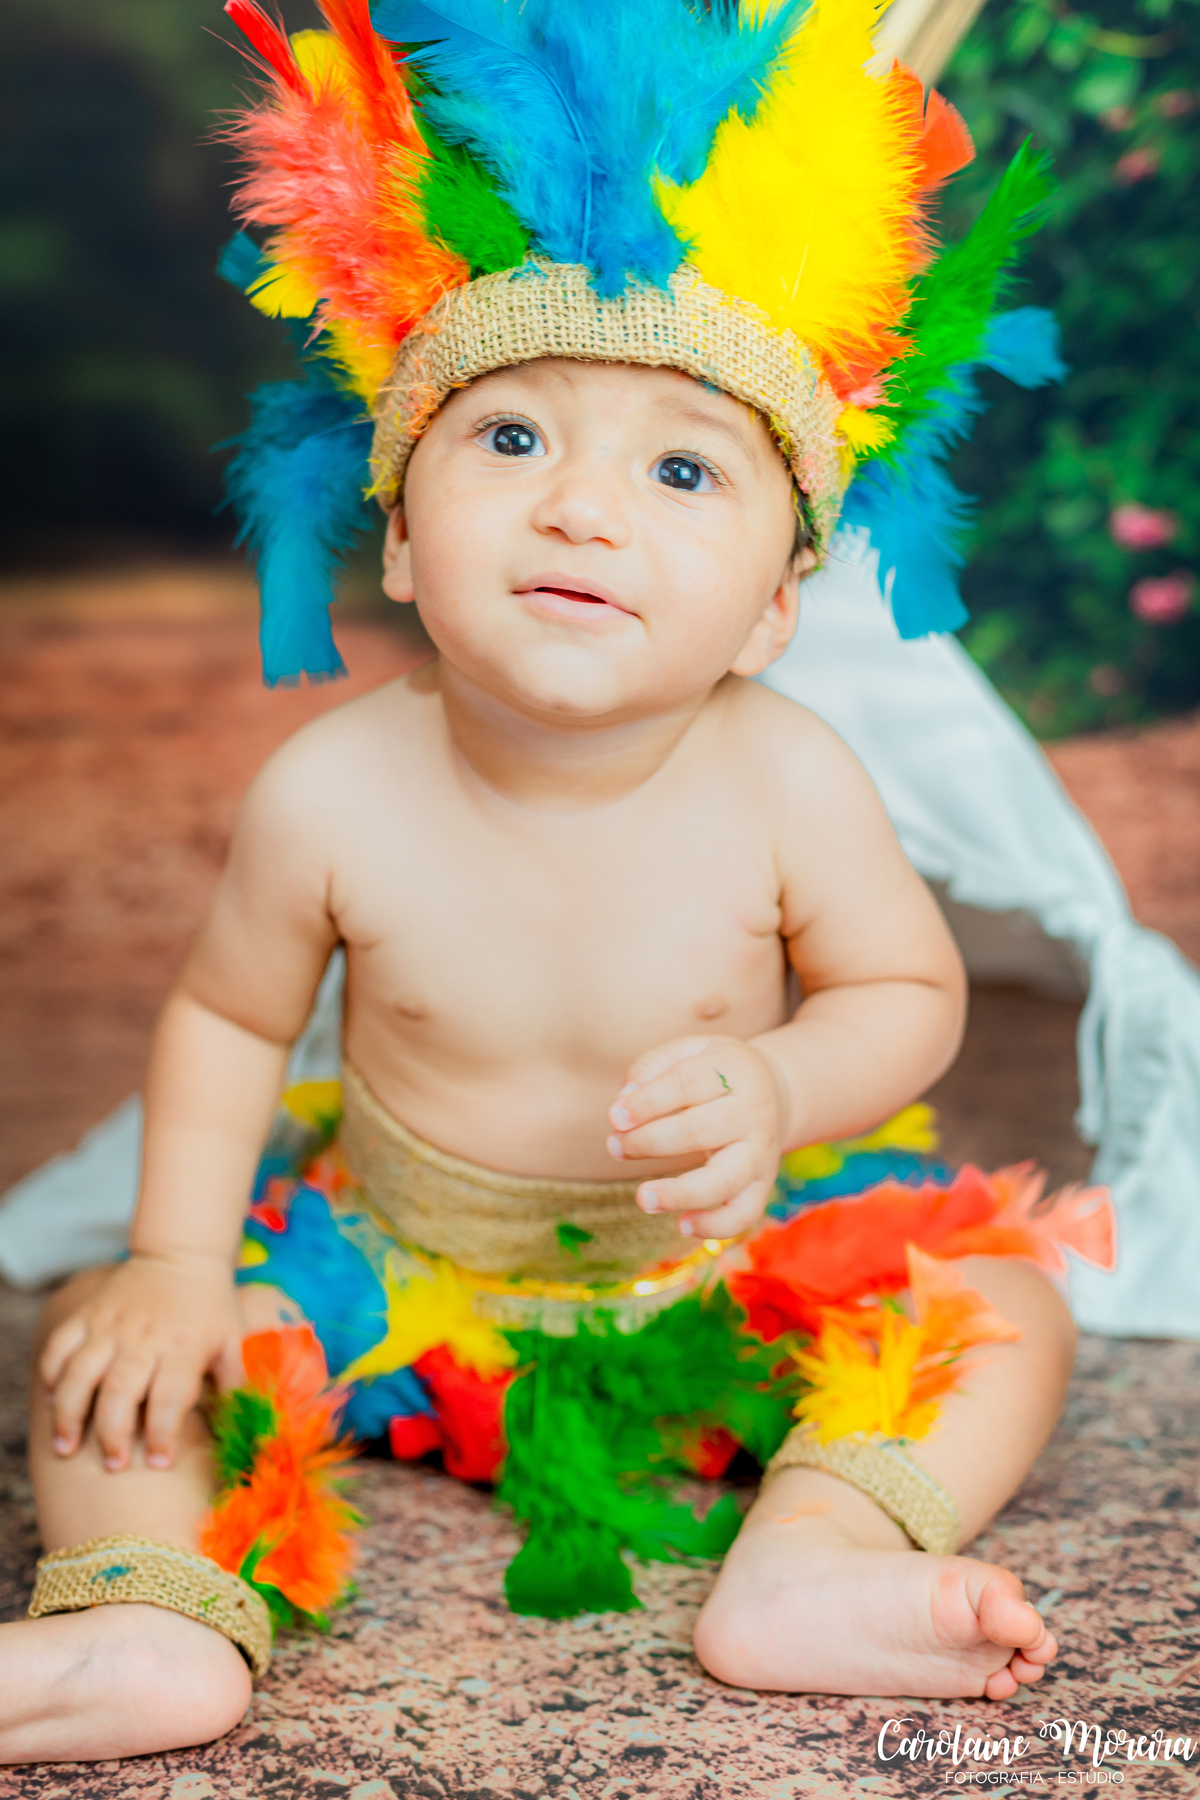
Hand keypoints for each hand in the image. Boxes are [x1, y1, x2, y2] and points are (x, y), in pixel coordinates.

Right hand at [39, 1252, 242, 1471]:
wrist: (182, 1254)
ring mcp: (111, 1325)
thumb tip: (240, 1426)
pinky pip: (60, 1345)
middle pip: (120, 1391)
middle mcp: (144, 1337)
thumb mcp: (231, 1340)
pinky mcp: (88, 1314)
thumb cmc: (210, 1307)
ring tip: (67, 1445)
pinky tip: (53, 1398)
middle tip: (112, 1465)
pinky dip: (51, 1373)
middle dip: (112, 1434)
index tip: (159, 1463)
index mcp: (183, 1347)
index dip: (163, 1434)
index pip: (170, 1397)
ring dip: (70, 1413)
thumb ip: (233, 1383)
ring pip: (81, 1373)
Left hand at [606, 1035, 789, 1238]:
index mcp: (734, 1070)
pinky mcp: (762, 1184)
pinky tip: (682, 1225)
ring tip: (642, 1197)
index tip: (615, 1117)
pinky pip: (744, 1213)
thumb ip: (652, 1066)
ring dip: (679, 1193)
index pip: (685, 1084)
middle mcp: (752, 1112)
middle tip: (615, 1147)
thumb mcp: (690, 1051)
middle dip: (649, 1142)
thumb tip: (623, 1103)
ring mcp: (760, 1152)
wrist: (775, 1092)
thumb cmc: (715, 1072)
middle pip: (698, 1131)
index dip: (646, 1102)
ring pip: (724, 1180)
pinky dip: (716, 1227)